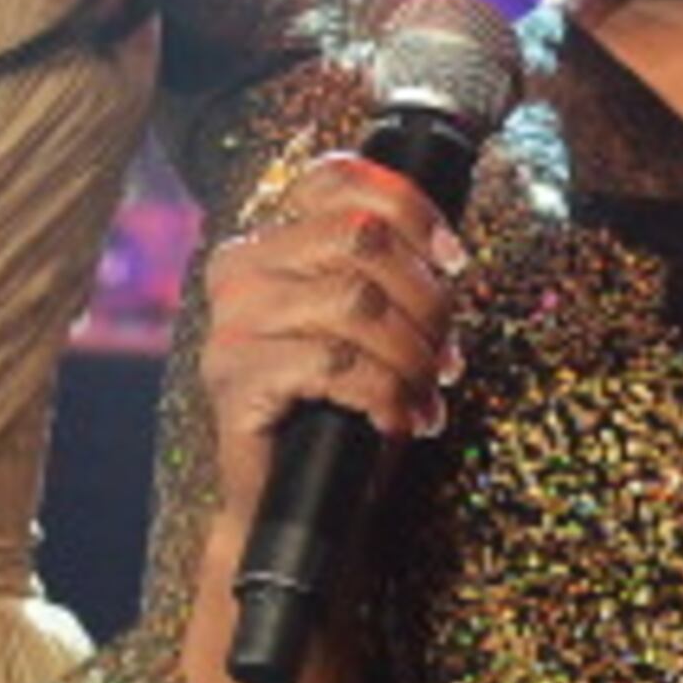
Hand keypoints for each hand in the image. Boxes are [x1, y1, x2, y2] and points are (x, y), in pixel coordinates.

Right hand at [197, 153, 465, 526]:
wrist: (291, 502)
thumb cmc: (336, 408)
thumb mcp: (365, 325)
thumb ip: (384, 273)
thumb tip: (448, 252)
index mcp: (266, 242)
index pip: (336, 180)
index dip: (410, 208)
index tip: (453, 259)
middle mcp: (238, 271)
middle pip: (362, 237)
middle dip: (426, 296)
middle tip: (445, 352)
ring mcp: (230, 326)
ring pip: (357, 302)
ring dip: (413, 353)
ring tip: (427, 391)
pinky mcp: (235, 382)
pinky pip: (337, 366)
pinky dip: (386, 394)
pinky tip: (399, 419)